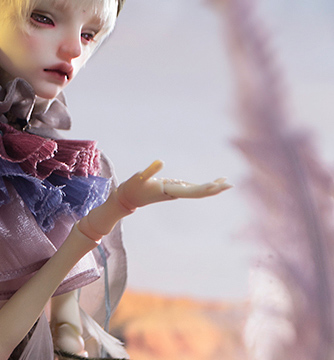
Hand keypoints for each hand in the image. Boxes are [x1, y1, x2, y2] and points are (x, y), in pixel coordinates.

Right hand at [117, 159, 231, 209]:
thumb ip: (150, 170)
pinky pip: (195, 189)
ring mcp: (177, 192)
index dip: (203, 189)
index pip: (190, 191)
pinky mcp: (176, 189)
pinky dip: (206, 185)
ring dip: (214, 188)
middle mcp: (176, 193)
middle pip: (199, 193)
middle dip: (214, 189)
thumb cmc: (134, 187)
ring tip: (228, 182)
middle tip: (230, 184)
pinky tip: (215, 182)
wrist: (130, 198)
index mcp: (169, 191)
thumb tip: (161, 161)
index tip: (215, 186)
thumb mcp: (140, 177)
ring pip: (199, 191)